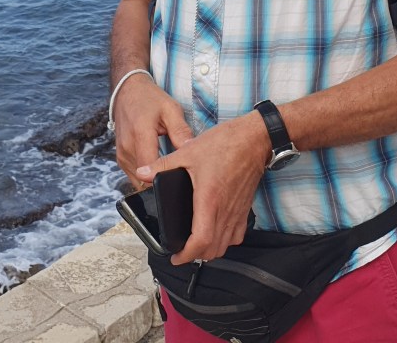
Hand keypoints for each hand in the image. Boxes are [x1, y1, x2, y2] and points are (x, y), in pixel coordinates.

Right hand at [114, 76, 193, 189]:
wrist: (128, 91)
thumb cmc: (150, 99)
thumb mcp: (171, 109)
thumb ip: (181, 132)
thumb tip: (192, 152)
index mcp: (140, 134)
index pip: (152, 169)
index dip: (168, 175)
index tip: (181, 174)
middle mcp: (127, 148)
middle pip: (146, 178)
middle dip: (164, 178)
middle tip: (179, 171)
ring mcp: (122, 155)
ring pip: (140, 180)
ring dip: (154, 177)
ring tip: (169, 166)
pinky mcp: (121, 159)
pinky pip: (135, 175)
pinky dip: (147, 174)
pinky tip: (158, 163)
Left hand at [136, 111, 270, 263]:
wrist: (253, 139)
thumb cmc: (225, 143)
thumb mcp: (188, 152)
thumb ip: (163, 164)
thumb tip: (143, 173)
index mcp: (209, 199)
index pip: (201, 241)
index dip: (187, 255)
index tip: (175, 257)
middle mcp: (225, 210)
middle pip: (212, 249)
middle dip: (195, 255)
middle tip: (181, 250)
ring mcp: (237, 212)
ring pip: (225, 245)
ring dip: (210, 249)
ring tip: (196, 243)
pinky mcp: (245, 208)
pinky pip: (237, 236)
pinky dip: (225, 240)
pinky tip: (216, 231)